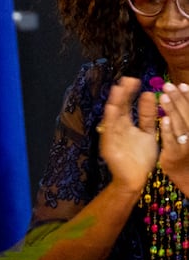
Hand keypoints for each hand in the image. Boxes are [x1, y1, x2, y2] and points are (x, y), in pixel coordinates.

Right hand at [96, 77, 157, 191]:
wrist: (135, 180)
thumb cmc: (141, 159)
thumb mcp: (148, 133)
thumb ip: (148, 116)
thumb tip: (150, 95)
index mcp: (127, 125)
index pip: (128, 106)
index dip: (130, 93)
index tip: (135, 80)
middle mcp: (118, 129)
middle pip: (120, 108)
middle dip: (123, 94)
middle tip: (128, 79)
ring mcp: (112, 137)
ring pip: (113, 117)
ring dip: (115, 103)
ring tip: (118, 89)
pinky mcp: (109, 146)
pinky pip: (109, 131)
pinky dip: (110, 119)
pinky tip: (113, 108)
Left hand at [157, 82, 188, 183]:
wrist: (187, 175)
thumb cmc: (187, 150)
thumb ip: (186, 117)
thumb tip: (182, 98)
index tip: (182, 84)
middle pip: (188, 114)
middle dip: (179, 99)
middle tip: (168, 86)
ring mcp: (187, 145)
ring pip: (180, 125)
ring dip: (172, 110)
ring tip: (163, 96)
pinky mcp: (175, 154)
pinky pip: (171, 140)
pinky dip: (168, 129)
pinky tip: (163, 119)